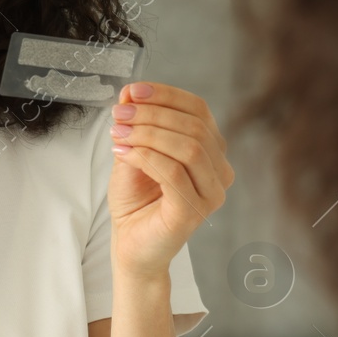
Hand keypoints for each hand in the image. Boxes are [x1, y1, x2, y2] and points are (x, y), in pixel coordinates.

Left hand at [107, 82, 233, 278]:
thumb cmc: (136, 202)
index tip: (134, 91)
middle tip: (120, 114)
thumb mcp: (134, 152)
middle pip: (194, 127)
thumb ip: (136, 124)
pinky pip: (173, 173)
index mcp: (211, 153)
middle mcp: (219, 173)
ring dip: (147, 134)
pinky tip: (124, 153)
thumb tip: (131, 92)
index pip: (199, 111)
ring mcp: (210, 195)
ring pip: (188, 148)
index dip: (167, 95)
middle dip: (152, 114)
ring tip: (119, 132)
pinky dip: (145, 156)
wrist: (130, 245)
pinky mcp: (192, 213)